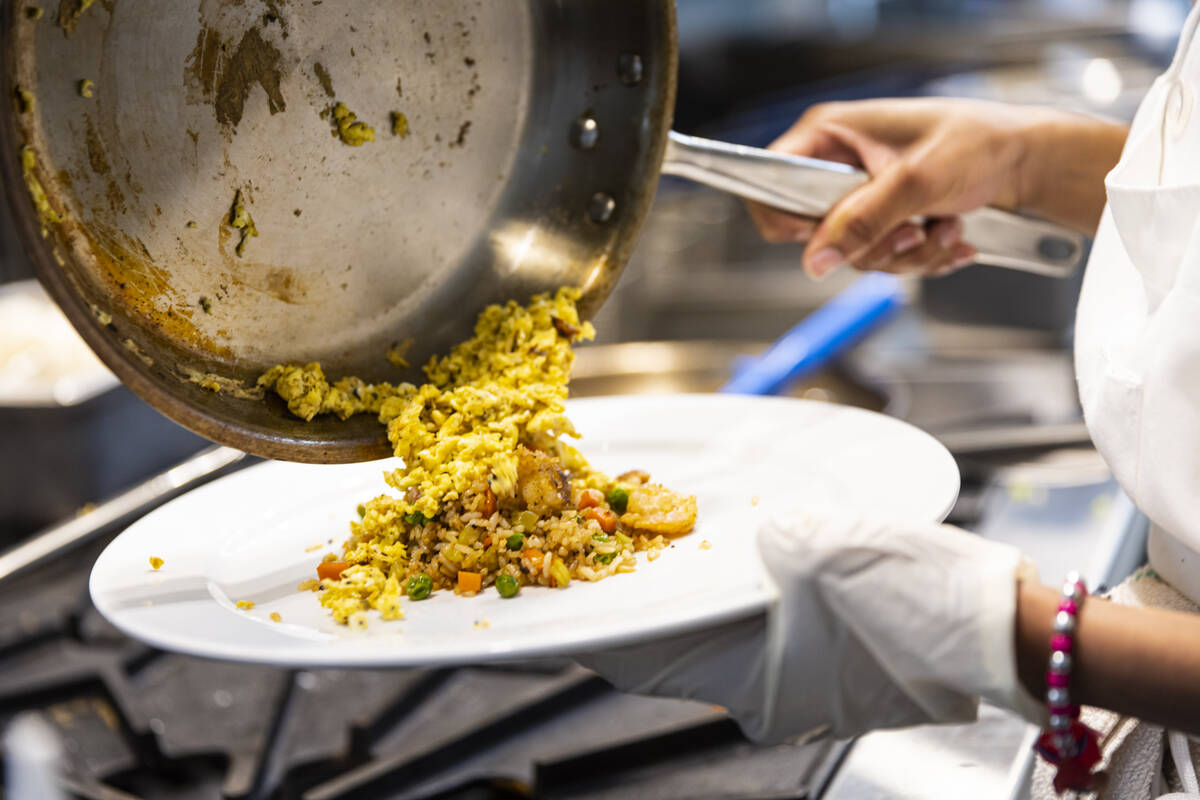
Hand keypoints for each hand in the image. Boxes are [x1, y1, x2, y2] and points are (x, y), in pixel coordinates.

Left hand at [577, 509, 1043, 742]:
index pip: (643, 655)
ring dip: (670, 592)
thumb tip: (751, 528)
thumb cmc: (931, 597)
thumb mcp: (841, 549)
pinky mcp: (814, 649)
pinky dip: (719, 590)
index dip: (590, 624)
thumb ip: (776, 540)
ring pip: (702, 631)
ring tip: (634, 541)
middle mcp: (761, 684)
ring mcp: (787, 672)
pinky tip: (712, 547)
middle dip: (624, 600)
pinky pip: (745, 622)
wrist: (1005, 629)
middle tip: (581, 550)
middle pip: (664, 642)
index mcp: (754, 673)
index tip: (548, 598)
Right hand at [748, 98, 1117, 278]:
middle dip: (872, 244)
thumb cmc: (979, 143)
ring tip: (943, 225)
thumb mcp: (916, 181)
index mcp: (830, 135)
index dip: (789, 219)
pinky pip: (883, 259)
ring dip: (906, 252)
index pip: (771, 183)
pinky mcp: (886, 220)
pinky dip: (921, 257)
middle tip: (910, 229)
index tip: (824, 236)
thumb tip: (816, 259)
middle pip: (817, 234)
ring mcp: (862, 196)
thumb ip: (861, 220)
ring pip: (854, 254)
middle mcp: (839, 166)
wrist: (1028, 162)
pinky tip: (948, 234)